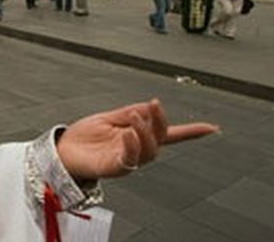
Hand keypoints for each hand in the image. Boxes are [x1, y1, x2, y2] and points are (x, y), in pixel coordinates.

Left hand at [57, 99, 217, 180]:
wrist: (62, 150)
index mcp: (137, 137)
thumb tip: (152, 105)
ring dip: (145, 132)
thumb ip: (130, 113)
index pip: (169, 134)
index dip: (190, 132)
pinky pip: (129, 161)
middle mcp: (135, 150)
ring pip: (149, 152)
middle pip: (160, 140)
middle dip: (160, 122)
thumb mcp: (109, 118)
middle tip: (153, 107)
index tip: (212, 128)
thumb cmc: (83, 137)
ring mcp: (126, 160)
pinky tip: (126, 133)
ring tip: (134, 118)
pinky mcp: (113, 168)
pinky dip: (131, 146)